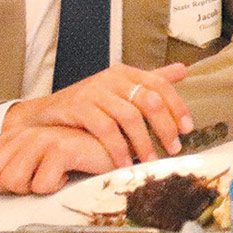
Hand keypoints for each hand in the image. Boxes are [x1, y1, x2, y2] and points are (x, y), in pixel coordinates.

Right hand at [0, 62, 192, 169]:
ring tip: (150, 160)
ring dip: (143, 142)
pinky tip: (125, 163)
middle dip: (164, 127)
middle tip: (173, 148)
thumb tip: (183, 70)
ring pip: (129, 117)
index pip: (160, 85)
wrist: (45, 114)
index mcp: (126, 73)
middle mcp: (112, 78)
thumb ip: (150, 80)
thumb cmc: (89, 104)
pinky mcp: (79, 107)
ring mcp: (95, 91)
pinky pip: (105, 129)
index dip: (176, 107)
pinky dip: (118, 148)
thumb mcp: (120, 89)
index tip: (187, 129)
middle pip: (149, 101)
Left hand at [0, 125, 116, 194]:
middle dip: (18, 189)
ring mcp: (43, 138)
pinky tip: (70, 174)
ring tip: (58, 175)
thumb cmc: (78, 153)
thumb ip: (0, 154)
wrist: (116, 146)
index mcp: (19, 135)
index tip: (25, 181)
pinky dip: (56, 187)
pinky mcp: (62, 148)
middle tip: (45, 178)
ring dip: (37, 187)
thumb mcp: (35, 157)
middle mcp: (27, 134)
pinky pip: (40, 186)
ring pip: (14, 182)